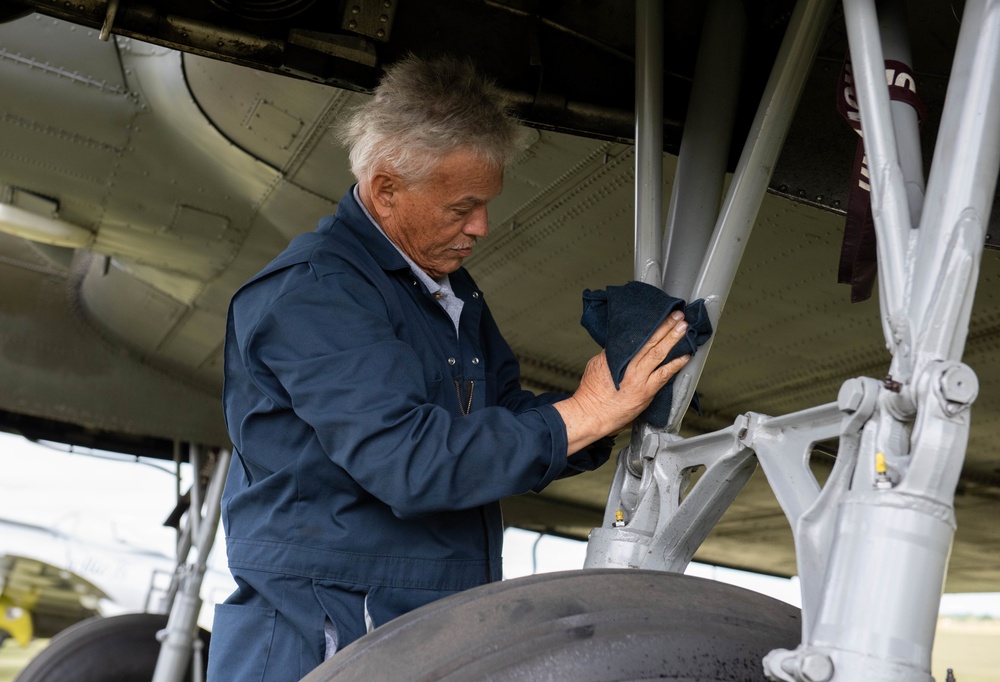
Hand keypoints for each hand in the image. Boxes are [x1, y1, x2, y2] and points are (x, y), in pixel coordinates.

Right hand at [555, 311, 690, 454]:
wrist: (591, 414)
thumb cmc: (591, 394)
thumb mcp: (596, 366)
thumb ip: (612, 356)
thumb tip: (621, 348)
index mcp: (616, 355)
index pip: (635, 336)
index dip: (649, 325)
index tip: (658, 315)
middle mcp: (629, 364)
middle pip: (650, 340)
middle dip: (665, 325)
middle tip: (677, 314)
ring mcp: (639, 378)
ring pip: (659, 353)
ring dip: (673, 339)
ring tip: (683, 327)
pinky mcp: (646, 391)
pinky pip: (664, 374)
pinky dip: (676, 364)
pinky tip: (685, 356)